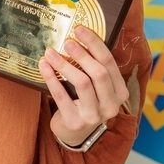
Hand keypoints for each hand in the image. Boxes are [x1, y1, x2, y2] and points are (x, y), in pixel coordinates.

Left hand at [39, 26, 128, 147]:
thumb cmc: (84, 102)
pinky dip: (51, 78)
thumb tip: (77, 38)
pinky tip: (44, 66)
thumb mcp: (95, 88)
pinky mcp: (75, 121)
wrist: (74, 133)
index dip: (95, 45)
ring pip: (82, 83)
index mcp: (120, 92)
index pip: (110, 64)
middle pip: (99, 73)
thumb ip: (92, 68)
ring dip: (64, 64)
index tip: (80, 30)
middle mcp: (111, 105)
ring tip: (50, 52)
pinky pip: (61, 95)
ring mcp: (94, 115)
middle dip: (82, 54)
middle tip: (67, 41)